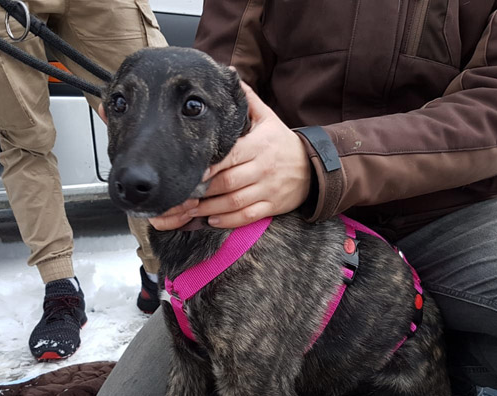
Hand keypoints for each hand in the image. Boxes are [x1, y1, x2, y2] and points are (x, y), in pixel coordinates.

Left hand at [150, 81, 310, 230]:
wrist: (315, 167)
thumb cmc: (282, 142)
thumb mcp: (268, 118)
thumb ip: (247, 99)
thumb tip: (228, 74)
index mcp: (259, 146)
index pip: (230, 157)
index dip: (209, 166)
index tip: (189, 170)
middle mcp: (263, 168)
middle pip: (228, 182)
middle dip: (203, 190)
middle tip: (180, 194)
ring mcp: (268, 189)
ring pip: (235, 201)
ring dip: (210, 208)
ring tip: (189, 209)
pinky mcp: (272, 206)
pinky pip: (248, 216)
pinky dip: (229, 220)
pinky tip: (212, 220)